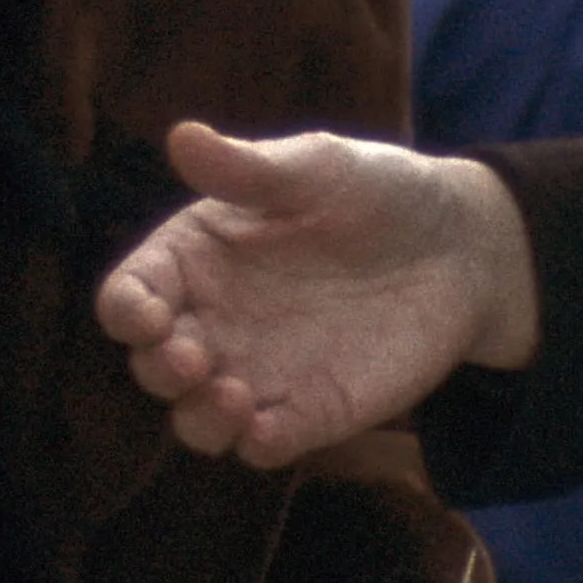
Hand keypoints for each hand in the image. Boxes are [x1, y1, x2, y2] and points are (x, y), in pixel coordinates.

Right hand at [95, 121, 537, 468]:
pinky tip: (268, 430)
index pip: (130, 293)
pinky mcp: (308, 413)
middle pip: (152, 364)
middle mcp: (213, 321)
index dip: (125, 308)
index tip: (146, 313)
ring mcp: (257, 372)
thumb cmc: (371, 191)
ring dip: (199, 419)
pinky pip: (264, 446)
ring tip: (232, 396)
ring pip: (195, 420)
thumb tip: (181, 137)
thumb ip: (247, 168)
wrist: (456, 246)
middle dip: (158, 369)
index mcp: (195, 257)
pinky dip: (256, 445)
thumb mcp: (313, 168)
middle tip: (190, 359)